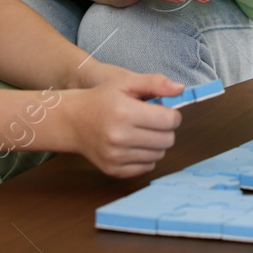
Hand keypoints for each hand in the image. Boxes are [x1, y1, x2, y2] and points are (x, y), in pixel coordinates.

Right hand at [62, 71, 183, 177]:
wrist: (73, 121)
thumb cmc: (102, 99)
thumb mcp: (126, 83)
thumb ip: (155, 83)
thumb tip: (180, 90)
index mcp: (125, 112)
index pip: (169, 120)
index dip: (172, 115)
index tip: (164, 111)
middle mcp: (120, 137)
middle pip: (167, 140)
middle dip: (166, 129)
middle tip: (153, 121)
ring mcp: (116, 156)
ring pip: (159, 155)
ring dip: (157, 143)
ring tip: (143, 132)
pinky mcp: (114, 170)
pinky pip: (146, 167)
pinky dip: (146, 157)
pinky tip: (135, 144)